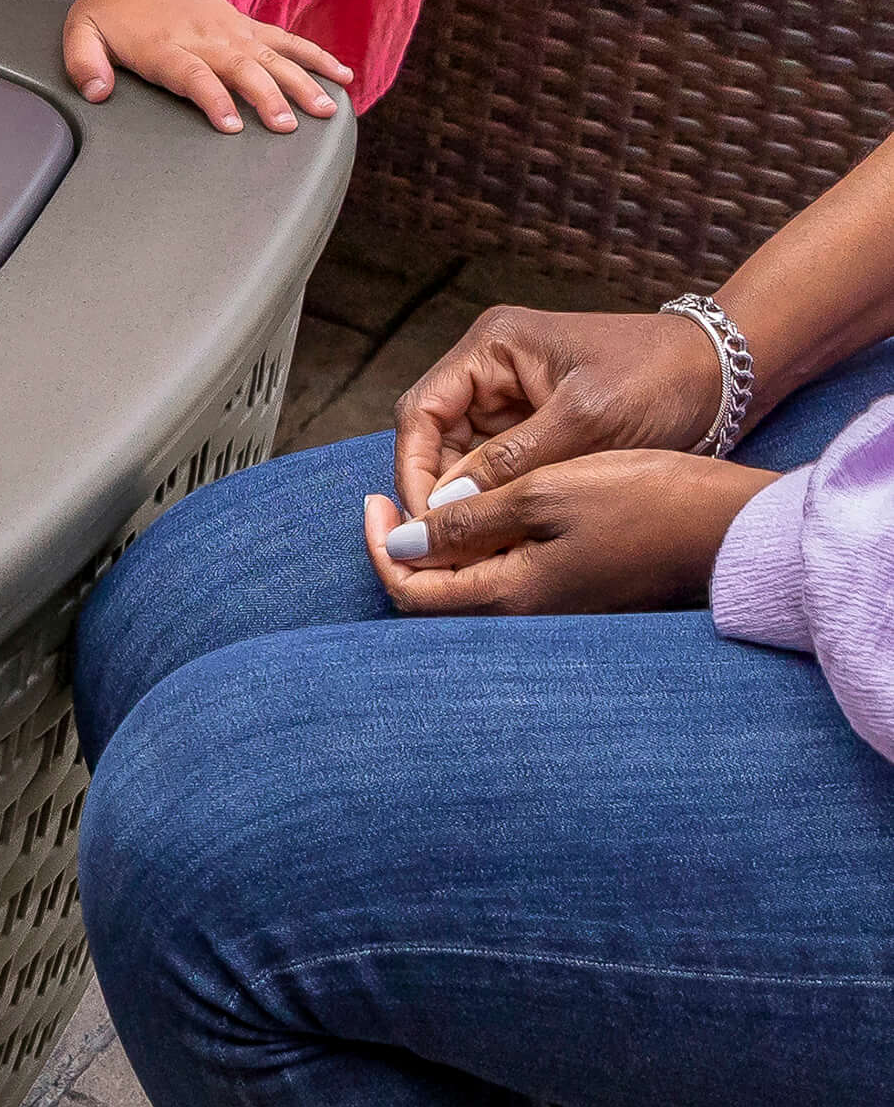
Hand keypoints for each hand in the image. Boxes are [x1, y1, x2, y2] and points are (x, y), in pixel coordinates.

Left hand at [60, 0, 350, 133]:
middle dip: (266, 97)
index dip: (213, 99)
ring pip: (274, 58)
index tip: (231, 125)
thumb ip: (84, 63)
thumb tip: (95, 93)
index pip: (194, 76)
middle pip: (242, 70)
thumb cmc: (110, 12)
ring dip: (302, 83)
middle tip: (287, 126)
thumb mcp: (81, 32)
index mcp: (166, 48)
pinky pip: (289, 43)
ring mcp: (233, 33)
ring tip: (325, 110)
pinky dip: (317, 57)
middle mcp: (206, 41)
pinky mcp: (249, 28)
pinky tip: (342, 77)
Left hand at [363, 448, 774, 616]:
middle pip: (435, 594)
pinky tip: (490, 505)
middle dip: (404, 546)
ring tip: (441, 492)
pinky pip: (509, 576)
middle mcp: (528, 615)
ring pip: (471, 583)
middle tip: (396, 494)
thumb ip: (466, 522)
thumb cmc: (645, 501)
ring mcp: (555, 607)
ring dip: (443, 543)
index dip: (378, 546)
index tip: (372, 500)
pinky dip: (482, 544)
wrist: (734, 525)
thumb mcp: (544, 493)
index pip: (410, 590)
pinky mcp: (577, 592)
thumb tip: (398, 545)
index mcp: (511, 596)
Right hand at [390, 302, 729, 512]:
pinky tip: (506, 530)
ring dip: (468, 498)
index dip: (414, 468)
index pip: (422, 411)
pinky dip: (499, 498)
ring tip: (479, 544)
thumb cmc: (661, 380)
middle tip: (450, 545)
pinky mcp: (538, 424)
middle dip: (439, 489)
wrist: (727, 376)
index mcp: (491, 347)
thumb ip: (513, 462)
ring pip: (463, 456)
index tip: (427, 521)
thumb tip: (449, 505)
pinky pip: (499, 466)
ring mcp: (514, 397)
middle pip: (435, 436)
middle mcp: (492, 368)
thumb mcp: (587, 422)